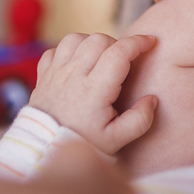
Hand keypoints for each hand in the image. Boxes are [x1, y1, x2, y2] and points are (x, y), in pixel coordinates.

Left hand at [30, 33, 157, 154]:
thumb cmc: (81, 145)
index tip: (150, 42)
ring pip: (75, 39)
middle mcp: (74, 76)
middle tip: (123, 61)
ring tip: (100, 59)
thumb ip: (139, 120)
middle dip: (116, 44)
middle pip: (98, 40)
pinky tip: (76, 64)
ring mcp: (56, 74)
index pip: (119, 53)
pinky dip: (68, 51)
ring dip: (91, 43)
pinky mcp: (43, 76)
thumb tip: (151, 99)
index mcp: (94, 90)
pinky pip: (54, 50)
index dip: (138, 42)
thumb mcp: (116, 140)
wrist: (42, 154)